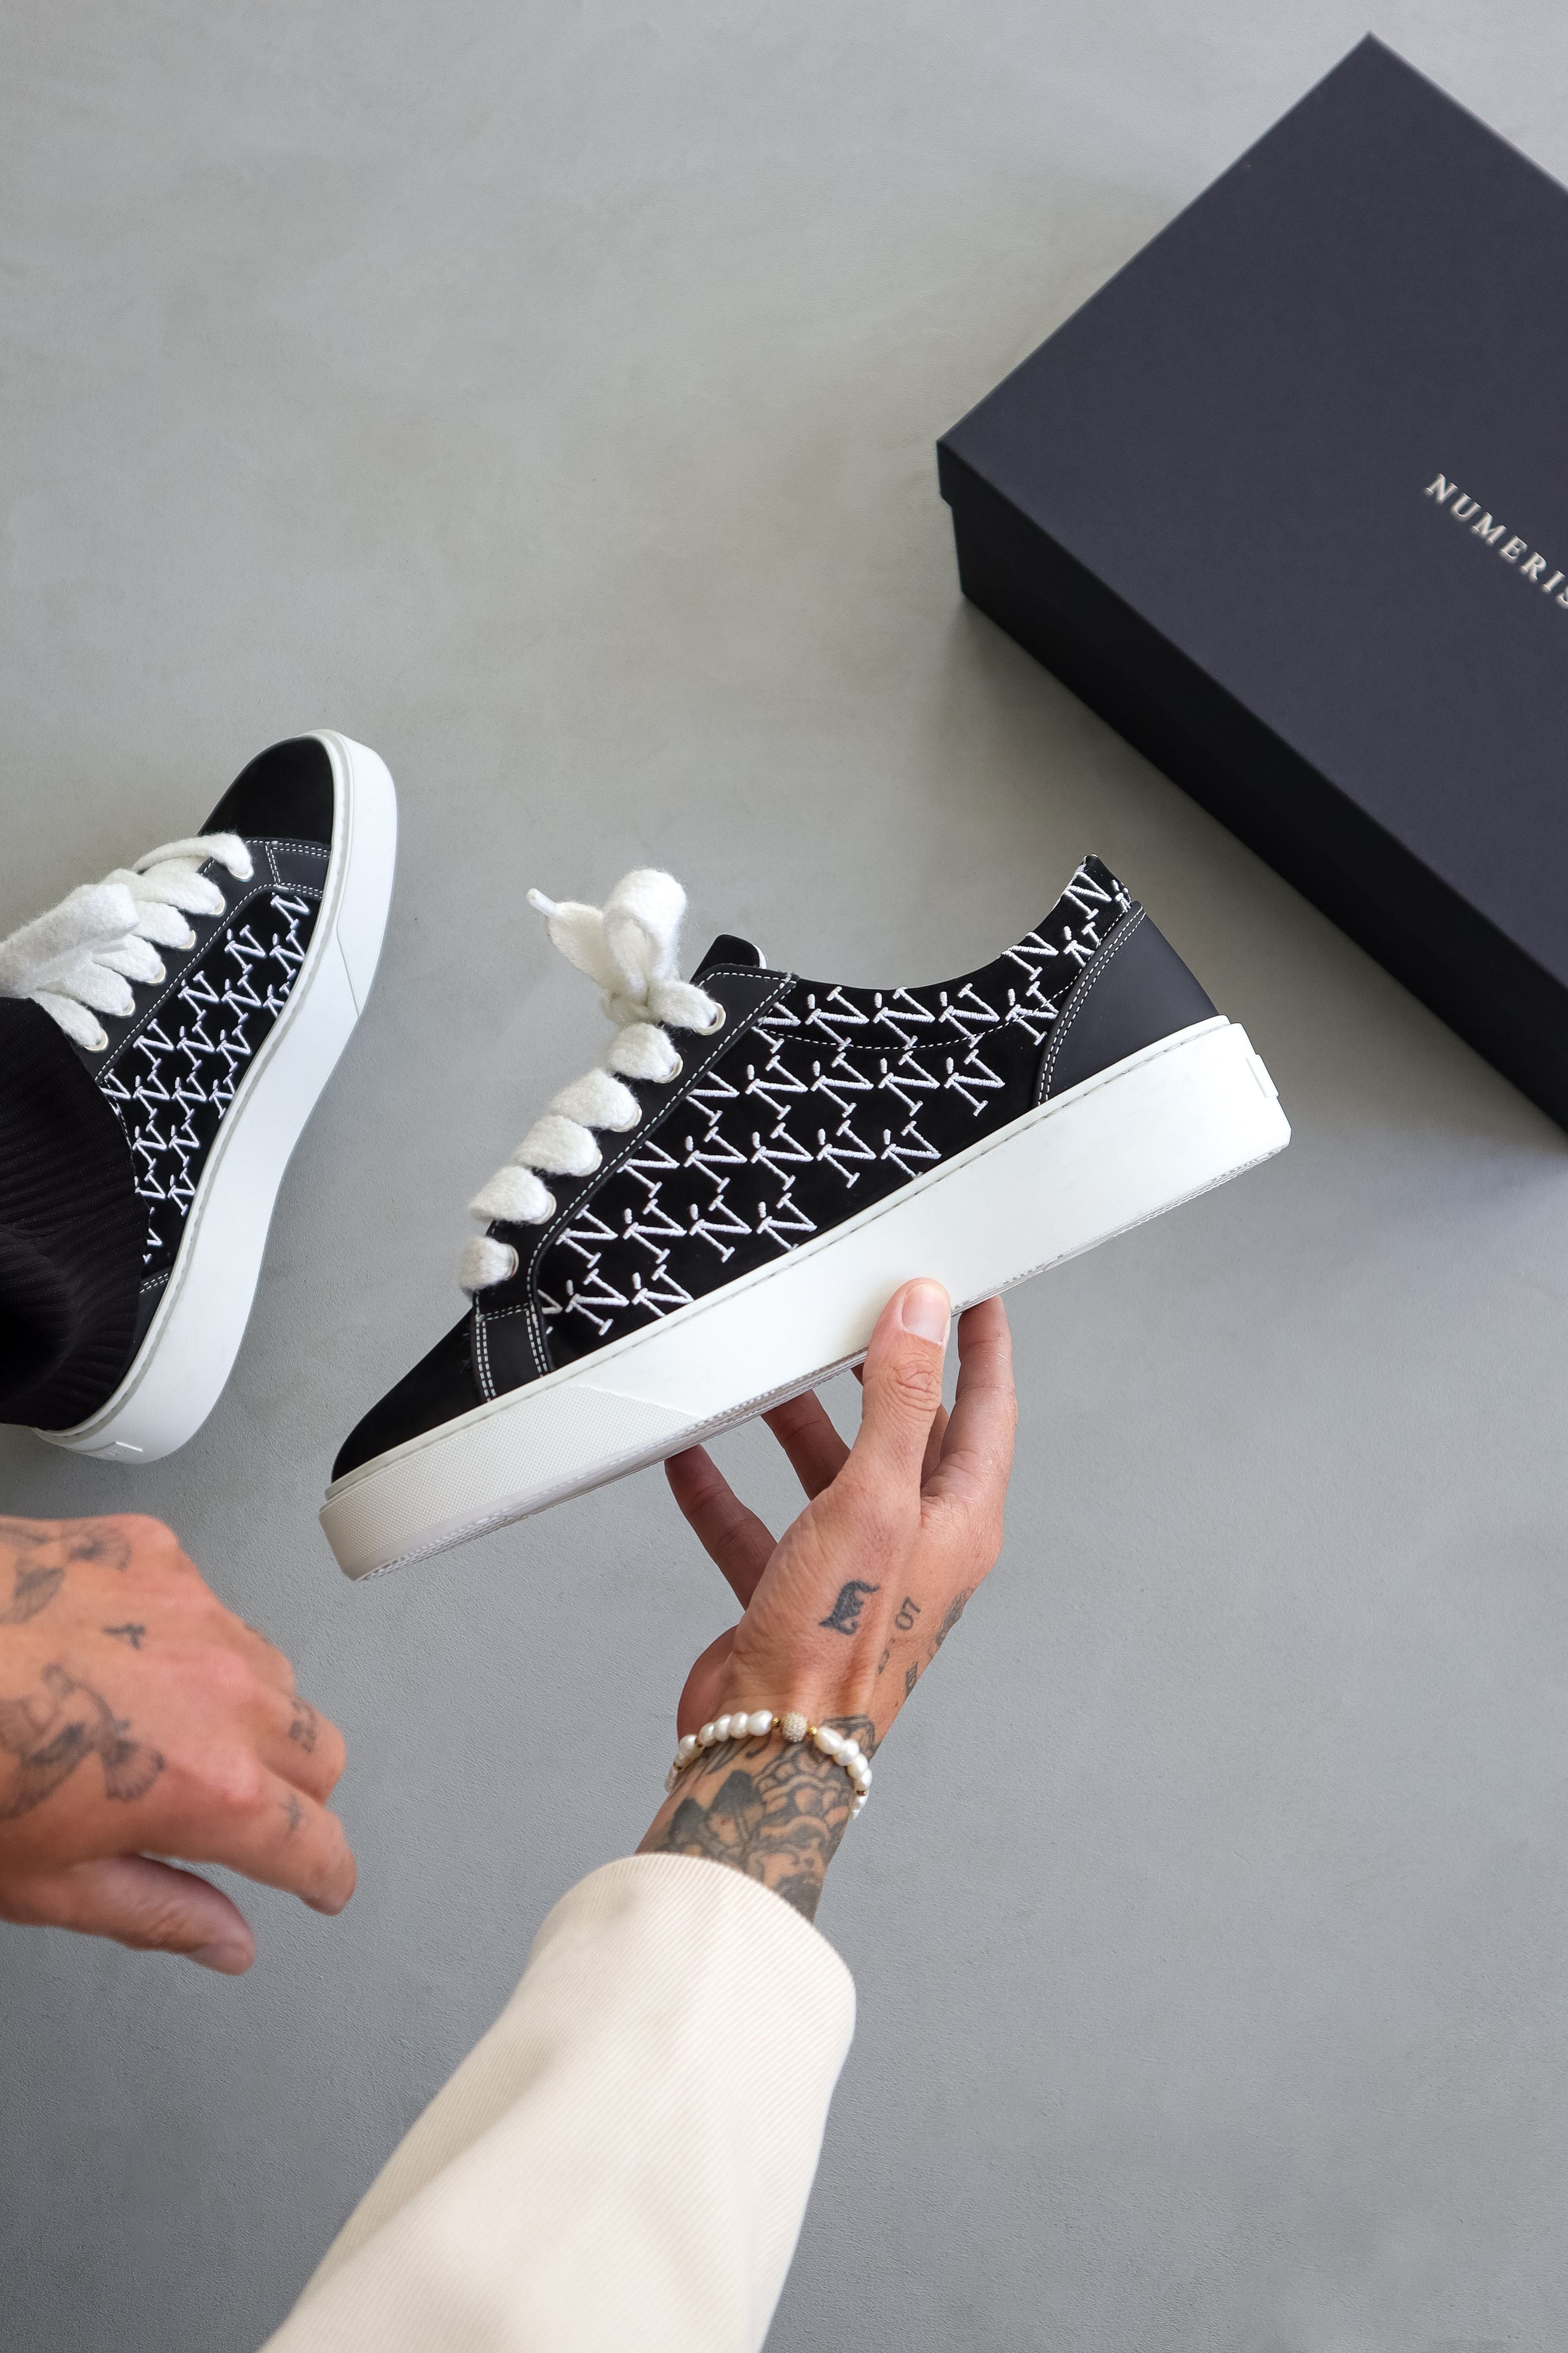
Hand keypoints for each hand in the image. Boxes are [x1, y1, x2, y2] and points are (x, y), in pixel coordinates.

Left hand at [0, 1513, 353, 1972]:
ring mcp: (193, 1609)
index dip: (324, 1875)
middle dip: (296, 1796)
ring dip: (249, 1713)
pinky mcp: (156, 1551)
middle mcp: (223, 1690)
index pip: (314, 1843)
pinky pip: (208, 1603)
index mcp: (207, 1786)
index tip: (322, 1883)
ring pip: (274, 1671)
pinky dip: (184, 1639)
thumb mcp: (42, 1881)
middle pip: (319, 1751)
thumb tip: (228, 1942)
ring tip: (166, 1732)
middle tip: (241, 1817)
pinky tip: (116, 1659)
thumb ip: (156, 1910)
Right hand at [639, 1281, 1014, 1919]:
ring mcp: (852, 1567)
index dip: (982, 1344)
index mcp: (960, 1519)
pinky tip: (686, 1452)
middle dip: (875, 1369)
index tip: (973, 1287)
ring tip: (761, 1367)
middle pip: (904, 1431)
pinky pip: (756, 1523)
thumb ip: (899, 1399)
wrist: (771, 1746)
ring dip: (793, 1421)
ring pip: (827, 1472)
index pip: (987, 1408)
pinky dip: (721, 1488)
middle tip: (853, 1308)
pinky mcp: (791, 1593)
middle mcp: (915, 1540)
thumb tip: (922, 1309)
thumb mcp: (875, 1497)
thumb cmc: (838, 1639)